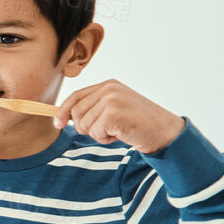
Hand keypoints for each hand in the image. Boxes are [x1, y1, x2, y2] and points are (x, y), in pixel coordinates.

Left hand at [54, 80, 185, 153]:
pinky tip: (120, 135)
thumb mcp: (116, 109)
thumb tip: (65, 117)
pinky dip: (105, 139)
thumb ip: (95, 108)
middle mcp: (109, 89)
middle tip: (106, 131)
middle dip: (85, 127)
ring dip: (98, 134)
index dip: (63, 111)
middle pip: (76, 112)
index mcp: (109, 85)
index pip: (76, 96)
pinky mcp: (113, 114)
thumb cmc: (140, 124)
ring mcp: (111, 100)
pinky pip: (94, 132)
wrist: (165, 132)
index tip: (58, 123)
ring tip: (117, 131)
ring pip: (84, 124)